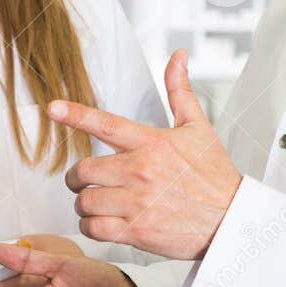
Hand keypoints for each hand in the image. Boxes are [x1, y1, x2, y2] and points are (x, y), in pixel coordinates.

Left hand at [51, 50, 241, 259]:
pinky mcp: (136, 230)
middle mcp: (141, 171)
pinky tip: (101, 223)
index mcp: (152, 143)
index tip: (52, 108)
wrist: (232, 221)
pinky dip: (90, 226)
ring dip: (84, 204)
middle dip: (77, 178)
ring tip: (96, 204)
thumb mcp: (199, 128)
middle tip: (85, 182)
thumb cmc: (214, 176)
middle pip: (83, 171)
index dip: (75, 115)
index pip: (106, 124)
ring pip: (85, 201)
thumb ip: (180, 91)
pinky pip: (93, 228)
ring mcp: (137, 203)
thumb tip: (178, 56)